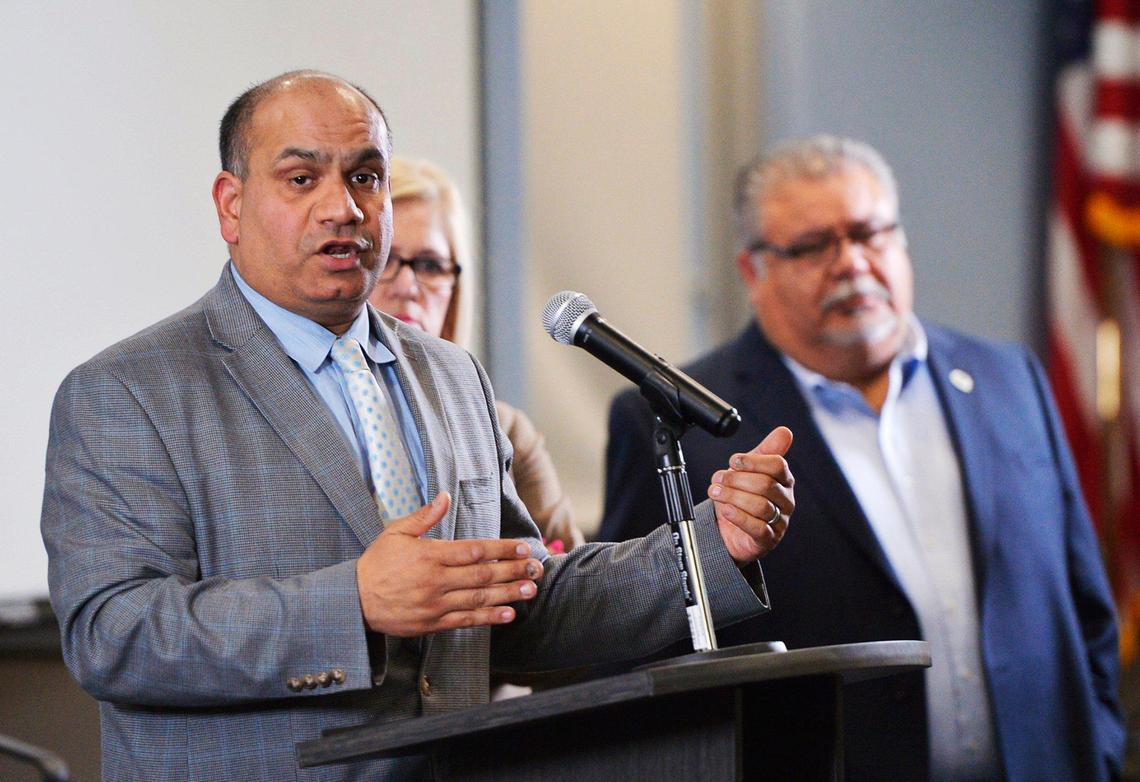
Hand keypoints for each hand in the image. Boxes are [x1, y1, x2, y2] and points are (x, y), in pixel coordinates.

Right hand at [356, 493, 543, 635]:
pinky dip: (488, 618)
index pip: (474, 550)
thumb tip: (445, 496)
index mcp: (430, 555)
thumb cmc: (376, 563)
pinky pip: (465, 620)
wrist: (354, 600)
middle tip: (536, 569)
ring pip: (478, 599)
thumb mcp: (396, 532)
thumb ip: (425, 517)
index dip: (502, 549)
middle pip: (482, 575)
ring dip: (507, 594)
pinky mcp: (432, 623)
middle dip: (513, 571)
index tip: (523, 548)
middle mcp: (436, 580)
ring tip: (530, 590)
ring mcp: (435, 604)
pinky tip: (508, 614)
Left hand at [708, 426, 793, 566]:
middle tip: (718, 479)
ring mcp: (779, 521)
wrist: (731, 529)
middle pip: (766, 485)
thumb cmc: (744, 496)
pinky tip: (726, 510)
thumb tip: (785, 432)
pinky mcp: (768, 539)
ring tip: (715, 492)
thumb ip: (765, 451)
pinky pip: (757, 528)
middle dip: (737, 480)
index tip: (733, 461)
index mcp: (784, 480)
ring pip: (761, 506)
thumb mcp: (751, 470)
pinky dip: (739, 517)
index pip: (778, 465)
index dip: (753, 461)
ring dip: (733, 497)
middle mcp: (786, 501)